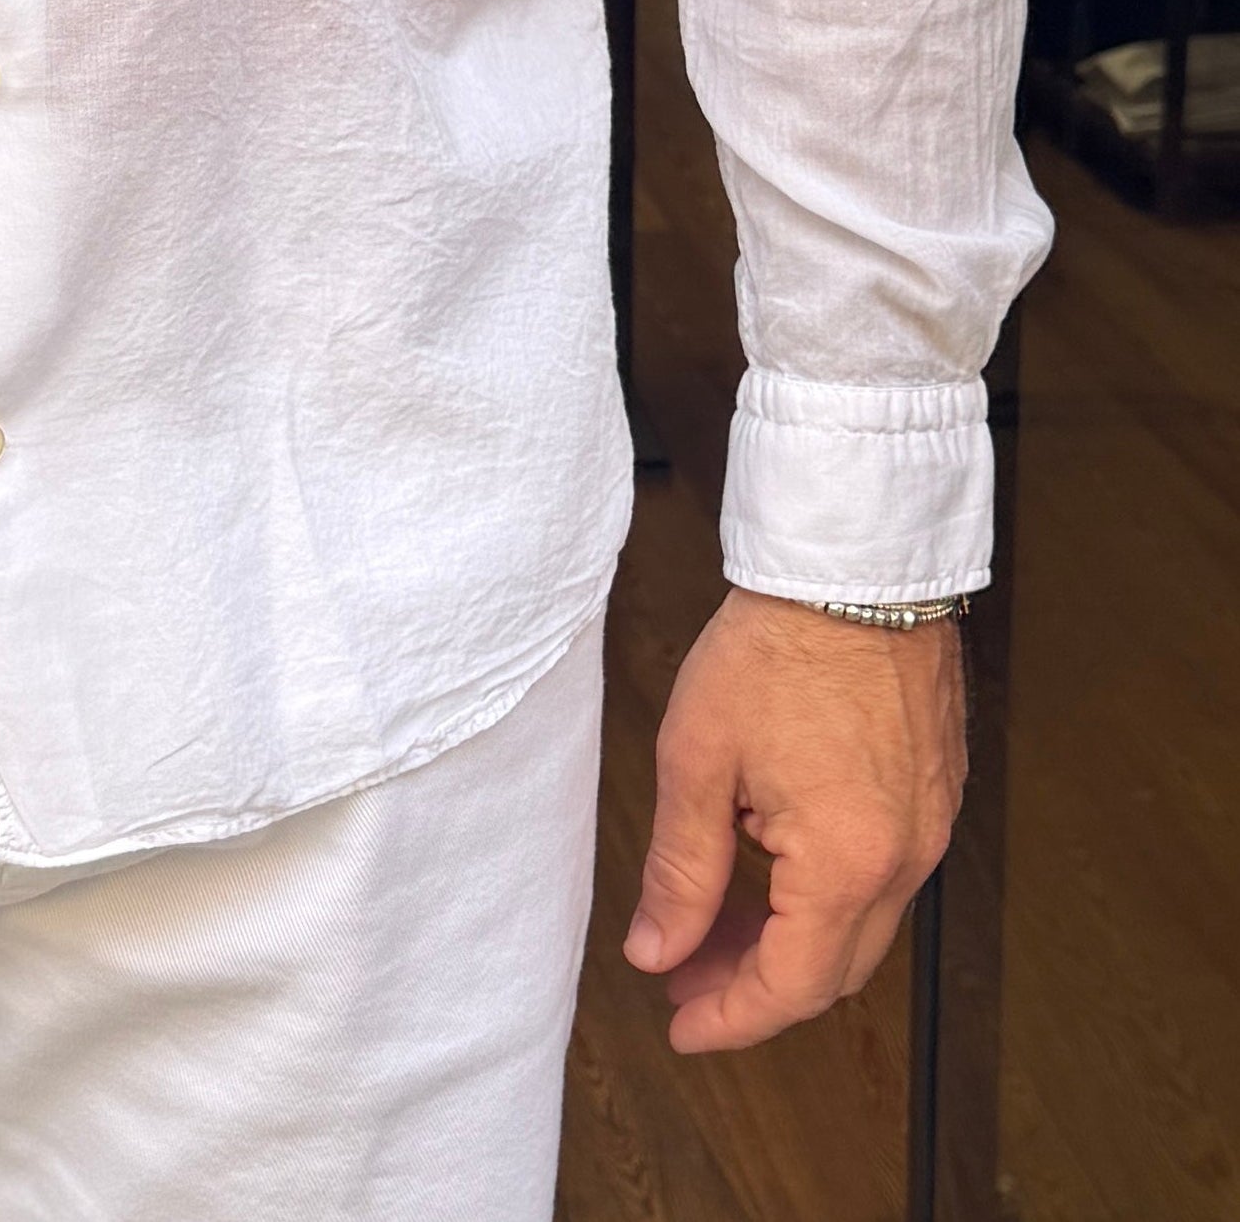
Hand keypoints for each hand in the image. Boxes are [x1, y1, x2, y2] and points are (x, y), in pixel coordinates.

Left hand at [626, 587, 965, 1052]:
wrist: (854, 563)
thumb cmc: (777, 642)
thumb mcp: (699, 757)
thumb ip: (680, 868)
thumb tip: (657, 950)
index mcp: (847, 862)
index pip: (792, 986)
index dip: (731, 1018)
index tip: (682, 1027)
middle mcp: (905, 859)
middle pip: (833, 970)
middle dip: (754, 985)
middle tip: (685, 974)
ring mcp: (929, 827)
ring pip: (860, 925)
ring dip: (789, 938)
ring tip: (714, 921)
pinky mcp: (934, 793)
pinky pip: (882, 875)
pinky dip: (823, 892)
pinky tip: (767, 861)